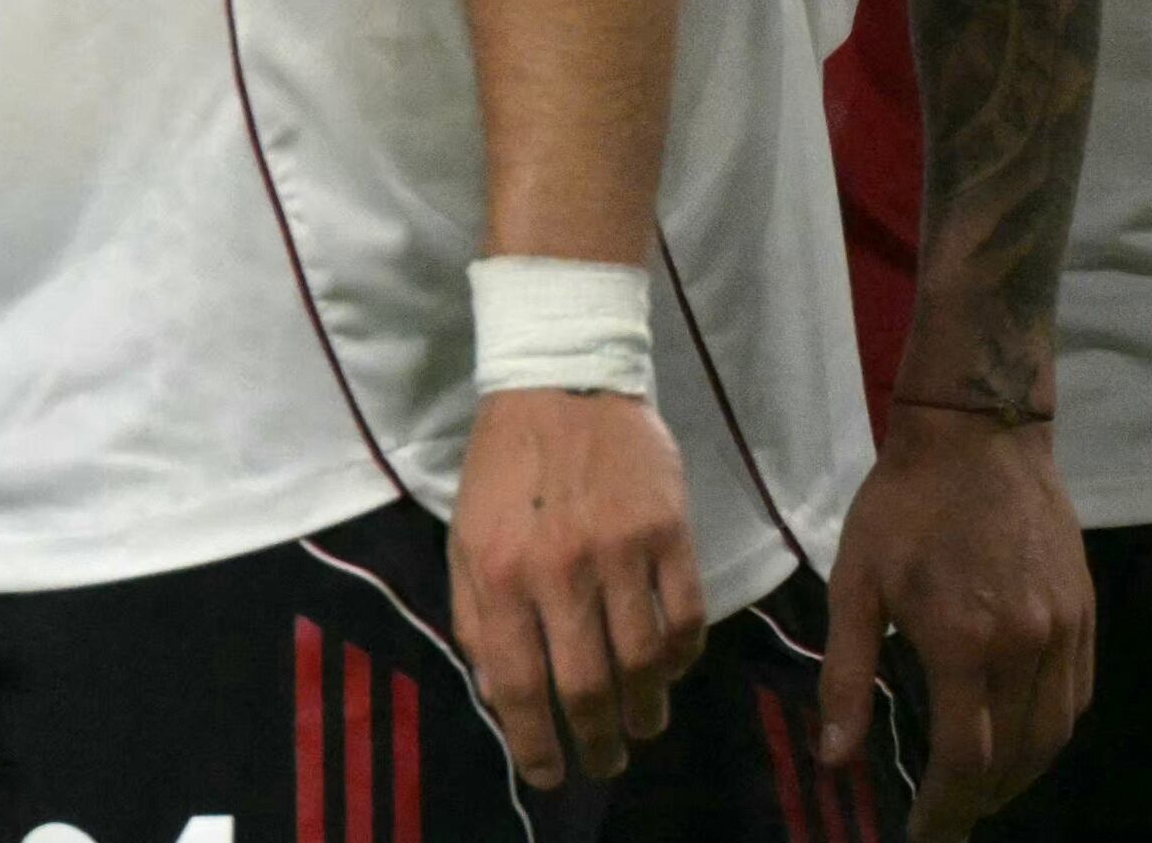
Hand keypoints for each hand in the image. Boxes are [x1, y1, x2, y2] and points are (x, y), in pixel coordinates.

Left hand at [449, 388, 705, 789]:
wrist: (561, 377)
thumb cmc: (504, 465)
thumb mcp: (464, 535)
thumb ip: (475, 615)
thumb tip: (501, 694)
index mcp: (498, 572)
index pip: (518, 686)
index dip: (535, 744)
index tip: (549, 774)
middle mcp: (559, 570)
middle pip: (588, 687)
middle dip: (597, 742)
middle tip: (604, 762)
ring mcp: (621, 551)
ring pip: (644, 663)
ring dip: (645, 711)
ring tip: (641, 727)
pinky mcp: (670, 532)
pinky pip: (687, 619)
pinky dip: (681, 657)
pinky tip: (669, 670)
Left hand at [822, 404, 1091, 836]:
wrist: (979, 435)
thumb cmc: (902, 505)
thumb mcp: (854, 583)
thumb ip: (849, 676)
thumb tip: (837, 758)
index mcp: (963, 643)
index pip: (964, 760)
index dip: (947, 808)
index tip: (926, 833)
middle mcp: (1024, 646)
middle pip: (1015, 758)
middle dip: (981, 800)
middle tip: (950, 816)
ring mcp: (1064, 631)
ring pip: (1053, 735)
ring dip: (1020, 775)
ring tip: (982, 790)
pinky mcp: (1085, 615)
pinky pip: (1076, 698)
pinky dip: (1051, 733)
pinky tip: (1022, 738)